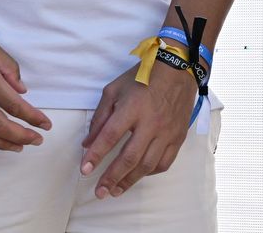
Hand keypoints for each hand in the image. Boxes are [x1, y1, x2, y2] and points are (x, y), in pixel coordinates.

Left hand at [80, 62, 197, 197]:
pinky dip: (149, 172)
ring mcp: (166, 133)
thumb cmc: (141, 77)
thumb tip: (88, 142)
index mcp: (132, 108)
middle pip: (129, 157)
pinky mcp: (178, 138)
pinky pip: (164, 163)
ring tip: (115, 191)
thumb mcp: (114, 89)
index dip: (96, 155)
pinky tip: (137, 175)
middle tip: (99, 192)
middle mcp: (150, 123)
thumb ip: (100, 117)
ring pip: (147, 165)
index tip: (84, 170)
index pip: (110, 136)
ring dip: (129, 180)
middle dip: (112, 177)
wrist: (177, 70)